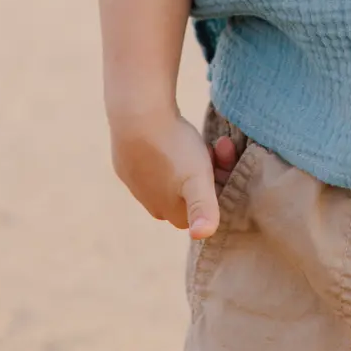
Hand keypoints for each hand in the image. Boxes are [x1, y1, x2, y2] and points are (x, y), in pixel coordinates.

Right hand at [108, 106, 227, 237]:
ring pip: (174, 175)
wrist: (136, 115)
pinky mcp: (126, 162)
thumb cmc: (172, 149)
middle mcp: (150, 203)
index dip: (219, 187)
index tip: (223, 164)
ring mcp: (135, 182)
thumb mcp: (198, 178)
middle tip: (218, 144)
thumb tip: (202, 236)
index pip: (203, 209)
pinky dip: (167, 149)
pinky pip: (154, 161)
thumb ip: (203, 209)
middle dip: (209, 170)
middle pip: (190, 192)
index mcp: (169, 212)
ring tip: (197, 136)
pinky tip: (171, 132)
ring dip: (191, 158)